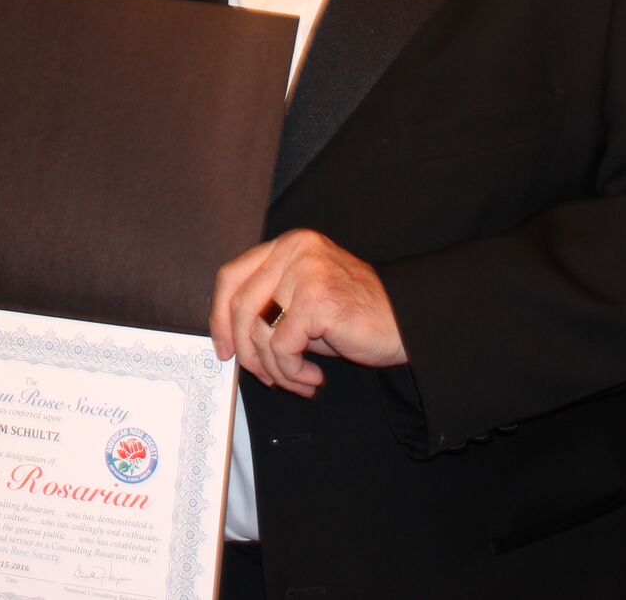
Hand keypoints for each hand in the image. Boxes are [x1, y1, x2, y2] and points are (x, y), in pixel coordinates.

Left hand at [209, 229, 405, 397]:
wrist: (406, 323)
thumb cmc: (356, 316)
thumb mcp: (304, 300)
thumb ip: (268, 305)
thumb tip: (228, 338)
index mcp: (288, 246)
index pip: (231, 276)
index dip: (219, 316)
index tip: (223, 347)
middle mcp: (294, 251)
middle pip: (239, 306)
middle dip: (247, 352)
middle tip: (263, 376)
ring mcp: (306, 272)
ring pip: (259, 331)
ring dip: (274, 369)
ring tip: (297, 380)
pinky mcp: (317, 299)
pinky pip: (282, 348)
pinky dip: (291, 373)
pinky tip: (312, 378)